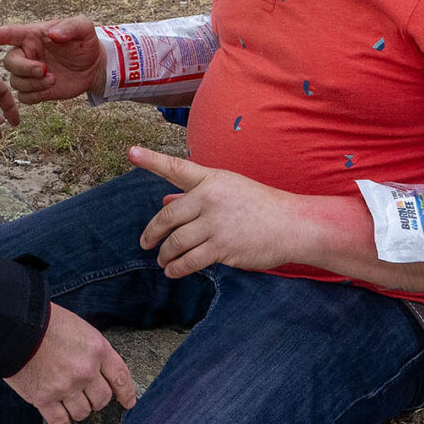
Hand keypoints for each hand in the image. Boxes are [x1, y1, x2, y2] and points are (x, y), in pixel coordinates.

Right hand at [0, 16, 104, 104]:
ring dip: (32, 84)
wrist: (95, 66)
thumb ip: (70, 27)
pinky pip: (23, 97)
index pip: (10, 34)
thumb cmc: (86, 42)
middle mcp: (27, 54)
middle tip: (44, 70)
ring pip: (15, 82)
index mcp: (33, 35)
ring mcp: (29, 73)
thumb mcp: (83, 28)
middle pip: (9, 62)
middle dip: (24, 68)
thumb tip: (53, 34)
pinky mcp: (36, 90)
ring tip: (53, 79)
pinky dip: (34, 95)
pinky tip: (50, 89)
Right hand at [5, 303, 135, 423]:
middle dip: (96, 399)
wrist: (16, 327)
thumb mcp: (79, 329)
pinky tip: (58, 411)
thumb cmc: (45, 323)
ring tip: (68, 399)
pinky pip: (61, 420)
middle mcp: (86, 370)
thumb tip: (97, 371)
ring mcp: (66, 386)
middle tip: (86, 395)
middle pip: (102, 399)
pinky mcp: (45, 398)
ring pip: (83, 412)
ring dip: (78, 409)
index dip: (126, 392)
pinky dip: (61, 419)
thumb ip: (91, 351)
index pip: (120, 376)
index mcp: (97, 349)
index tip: (128, 401)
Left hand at [130, 147, 303, 278]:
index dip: (151, 160)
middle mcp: (210, 198)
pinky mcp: (223, 247)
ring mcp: (216, 224)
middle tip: (145, 242)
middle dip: (152, 233)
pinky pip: (190, 261)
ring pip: (176, 242)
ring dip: (164, 254)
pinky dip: (177, 268)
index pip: (176, 168)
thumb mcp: (228, 190)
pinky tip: (173, 271)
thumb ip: (194, 196)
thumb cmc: (260, 205)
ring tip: (161, 261)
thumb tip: (165, 201)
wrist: (292, 225)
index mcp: (212, 179)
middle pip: (167, 217)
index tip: (131, 152)